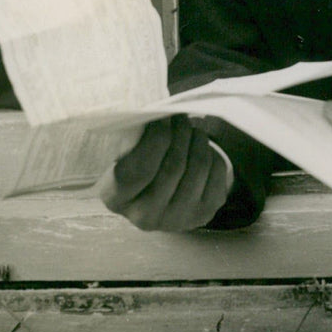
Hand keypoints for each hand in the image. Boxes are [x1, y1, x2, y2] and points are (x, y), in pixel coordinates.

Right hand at [98, 116, 229, 231]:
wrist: (158, 193)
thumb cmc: (137, 160)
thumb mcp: (124, 151)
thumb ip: (135, 135)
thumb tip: (161, 111)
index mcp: (115, 197)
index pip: (140, 169)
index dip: (156, 138)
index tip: (163, 117)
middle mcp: (144, 216)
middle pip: (174, 166)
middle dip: (181, 133)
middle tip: (180, 117)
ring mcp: (176, 220)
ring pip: (198, 166)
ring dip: (197, 139)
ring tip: (191, 129)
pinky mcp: (204, 214)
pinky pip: (216, 171)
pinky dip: (211, 153)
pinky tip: (199, 148)